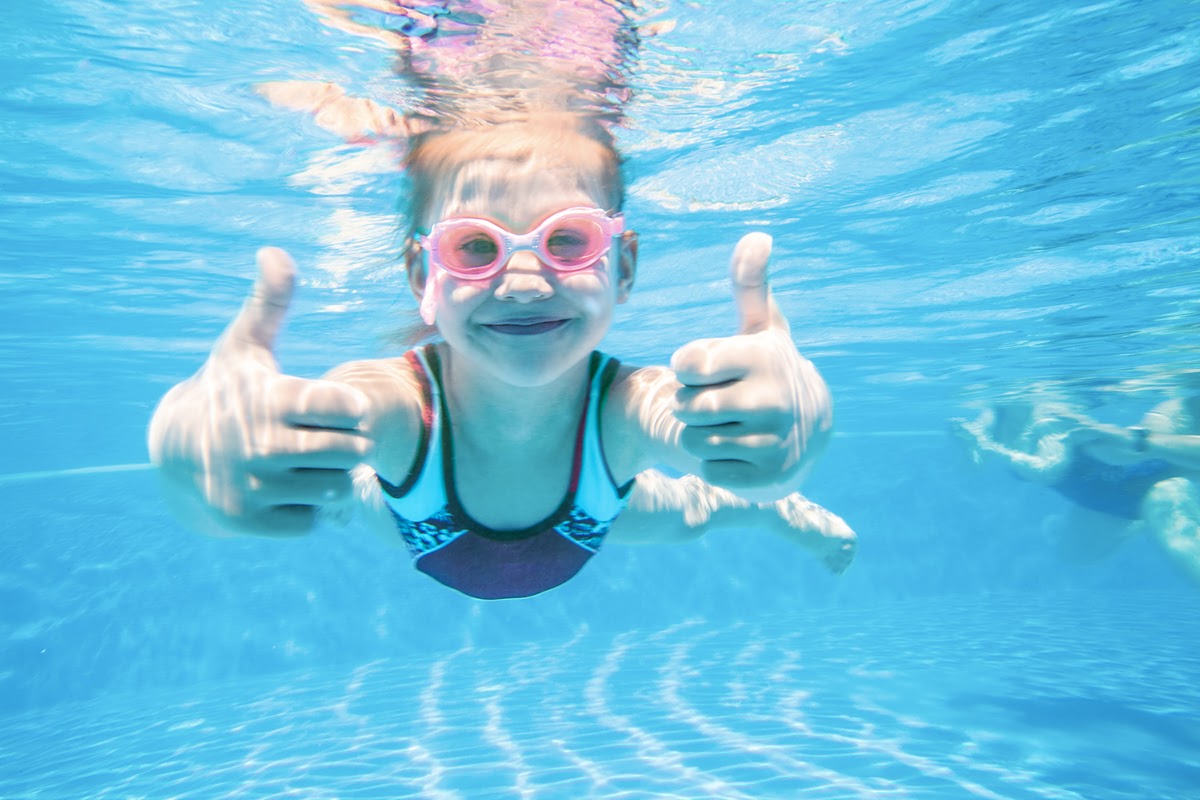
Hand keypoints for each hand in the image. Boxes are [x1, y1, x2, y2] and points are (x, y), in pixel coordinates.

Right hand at [148, 248, 370, 535]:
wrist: (174, 453)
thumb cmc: (226, 392)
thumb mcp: (245, 345)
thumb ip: (270, 302)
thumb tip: (274, 252)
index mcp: (268, 398)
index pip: (346, 407)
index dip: (349, 407)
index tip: (332, 407)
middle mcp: (258, 443)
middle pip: (350, 452)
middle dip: (344, 445)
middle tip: (321, 438)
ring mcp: (250, 486)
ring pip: (336, 488)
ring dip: (328, 479)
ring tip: (305, 464)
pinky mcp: (245, 521)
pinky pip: (311, 522)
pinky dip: (305, 510)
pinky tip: (284, 491)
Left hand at [671, 233, 831, 500]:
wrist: (808, 430)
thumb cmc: (767, 370)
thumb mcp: (760, 327)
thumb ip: (750, 284)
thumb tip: (758, 235)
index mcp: (763, 357)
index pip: (687, 363)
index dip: (688, 368)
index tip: (708, 368)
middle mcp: (773, 399)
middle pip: (686, 407)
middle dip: (690, 405)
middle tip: (715, 401)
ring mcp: (773, 441)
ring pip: (695, 441)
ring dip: (701, 435)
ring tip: (729, 425)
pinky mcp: (767, 478)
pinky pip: (709, 471)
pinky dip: (716, 464)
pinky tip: (740, 450)